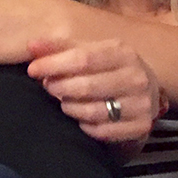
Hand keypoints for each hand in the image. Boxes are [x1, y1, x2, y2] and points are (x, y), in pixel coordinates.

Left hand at [26, 38, 159, 149]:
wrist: (146, 90)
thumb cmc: (109, 67)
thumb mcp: (89, 51)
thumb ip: (60, 47)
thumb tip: (32, 46)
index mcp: (123, 53)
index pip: (83, 58)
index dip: (53, 65)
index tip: (33, 70)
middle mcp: (136, 78)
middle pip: (86, 86)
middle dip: (59, 87)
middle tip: (48, 86)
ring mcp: (141, 104)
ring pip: (93, 112)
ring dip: (69, 107)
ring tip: (64, 101)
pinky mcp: (140, 127)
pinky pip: (102, 131)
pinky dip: (84, 126)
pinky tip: (80, 118)